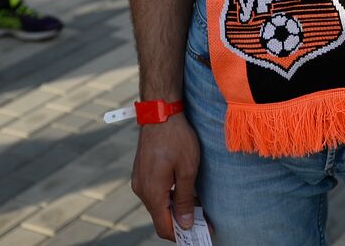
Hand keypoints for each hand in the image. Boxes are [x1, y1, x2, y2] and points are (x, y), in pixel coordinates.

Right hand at [131, 115, 200, 241]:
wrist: (160, 112)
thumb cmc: (176, 138)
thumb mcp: (187, 169)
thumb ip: (185, 199)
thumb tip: (185, 224)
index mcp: (152, 193)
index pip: (164, 227)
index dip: (182, 235)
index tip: (202, 233)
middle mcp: (142, 190)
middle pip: (160, 217)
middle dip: (181, 222)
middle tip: (204, 221)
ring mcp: (139, 180)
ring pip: (158, 205)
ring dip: (175, 209)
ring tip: (197, 205)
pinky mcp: (141, 172)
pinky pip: (155, 193)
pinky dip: (169, 197)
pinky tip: (184, 191)